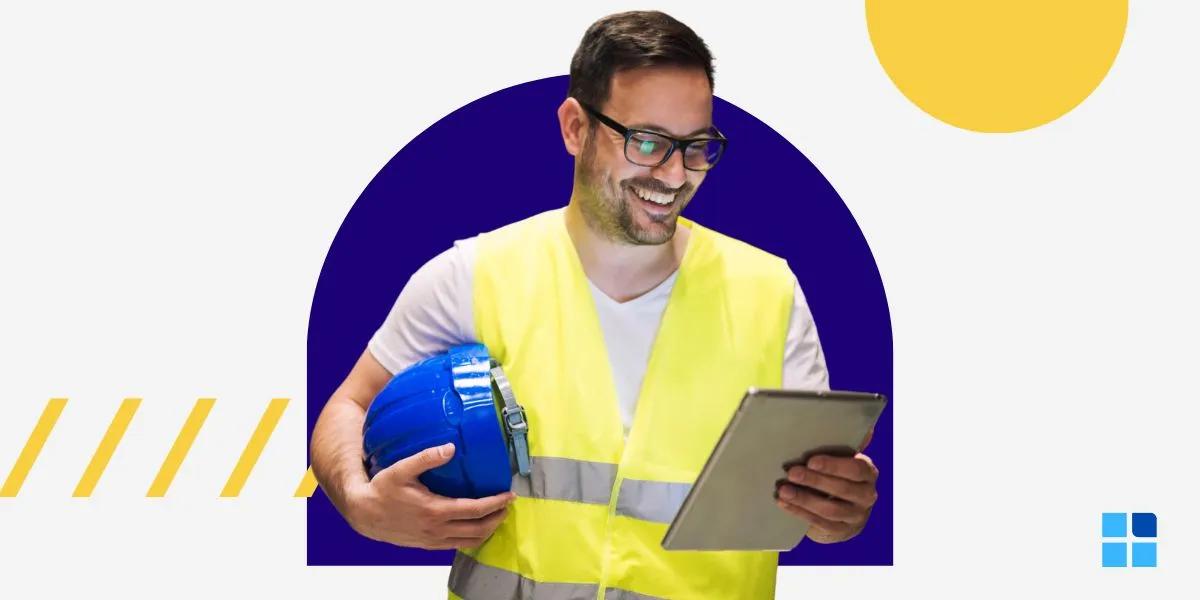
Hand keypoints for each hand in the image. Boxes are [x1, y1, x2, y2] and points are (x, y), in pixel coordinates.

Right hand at [343, 442, 514, 549]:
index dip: (496, 503)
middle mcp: (437, 529)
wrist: (365, 514)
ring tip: (497, 516)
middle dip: (498, 517)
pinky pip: (458, 546)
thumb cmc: (382, 489)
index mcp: (435, 510)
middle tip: (508, 505)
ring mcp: (434, 540)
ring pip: (470, 541)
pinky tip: (476, 527)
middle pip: (479, 528)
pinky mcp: (429, 545)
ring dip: (488, 530)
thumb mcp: (402, 468)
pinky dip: (473, 538)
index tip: (509, 495)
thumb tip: (451, 447)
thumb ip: (426, 457)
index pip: (476, 510)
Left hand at [775, 453, 878, 542]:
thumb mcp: (843, 460)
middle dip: (814, 480)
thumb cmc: (839, 477)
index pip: (857, 469)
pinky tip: (783, 502)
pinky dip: (799, 512)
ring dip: (804, 499)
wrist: (845, 513)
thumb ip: (844, 444)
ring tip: (783, 490)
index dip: (834, 465)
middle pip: (842, 489)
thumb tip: (863, 426)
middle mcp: (867, 496)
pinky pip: (820, 523)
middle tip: (791, 473)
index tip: (811, 461)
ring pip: (830, 510)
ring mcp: (856, 516)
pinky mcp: (841, 531)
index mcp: (868, 473)